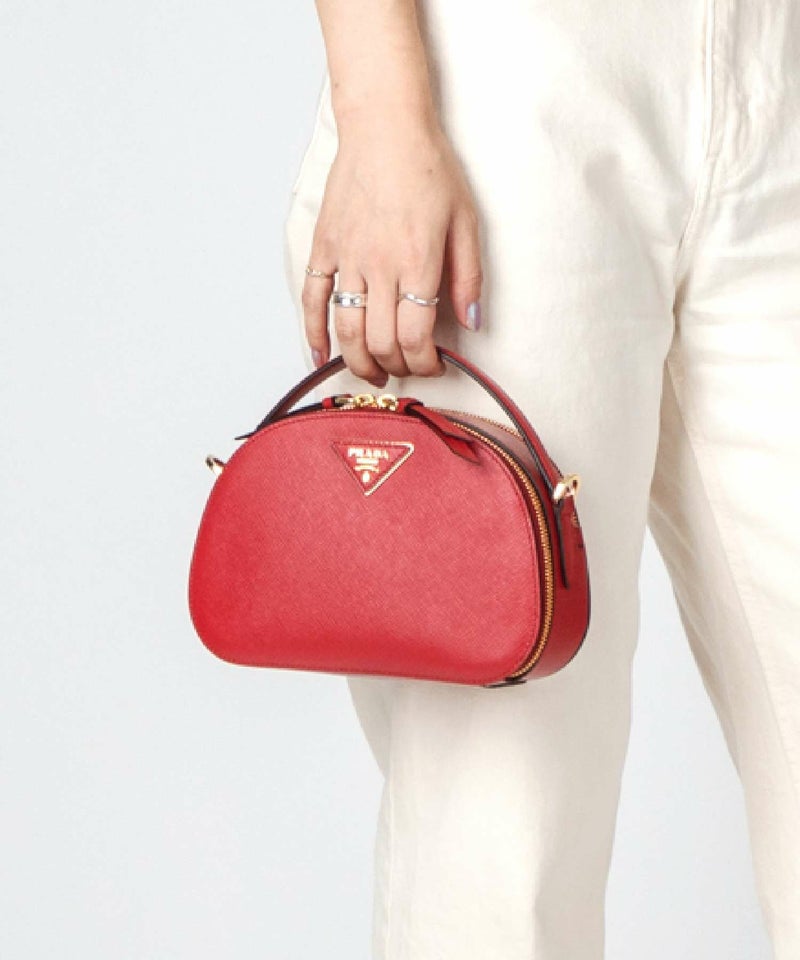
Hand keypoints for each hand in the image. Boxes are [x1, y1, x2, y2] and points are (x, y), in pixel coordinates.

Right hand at [301, 114, 482, 387]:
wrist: (385, 126)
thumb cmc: (429, 169)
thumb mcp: (467, 221)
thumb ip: (470, 276)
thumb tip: (472, 322)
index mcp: (418, 262)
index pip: (416, 338)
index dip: (425, 364)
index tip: (435, 366)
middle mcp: (379, 266)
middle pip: (381, 343)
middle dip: (397, 367)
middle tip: (408, 368)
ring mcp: (347, 258)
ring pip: (347, 330)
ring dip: (359, 363)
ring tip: (373, 375)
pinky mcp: (324, 247)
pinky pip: (313, 299)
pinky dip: (313, 333)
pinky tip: (320, 357)